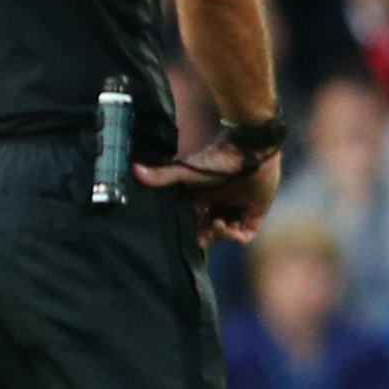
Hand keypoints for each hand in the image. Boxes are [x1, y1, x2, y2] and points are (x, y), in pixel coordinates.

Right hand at [134, 138, 280, 244]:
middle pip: (210, 228)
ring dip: (222, 235)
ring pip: (227, 232)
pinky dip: (239, 236)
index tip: (192, 235)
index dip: (193, 230)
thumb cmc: (218, 160)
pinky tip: (232, 230)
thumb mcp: (187, 172)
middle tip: (206, 233)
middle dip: (207, 234)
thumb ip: (163, 175)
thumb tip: (133, 170)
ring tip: (221, 225)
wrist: (250, 152)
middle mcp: (218, 203)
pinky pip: (247, 233)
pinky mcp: (255, 211)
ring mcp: (237, 207)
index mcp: (201, 197)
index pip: (195, 220)